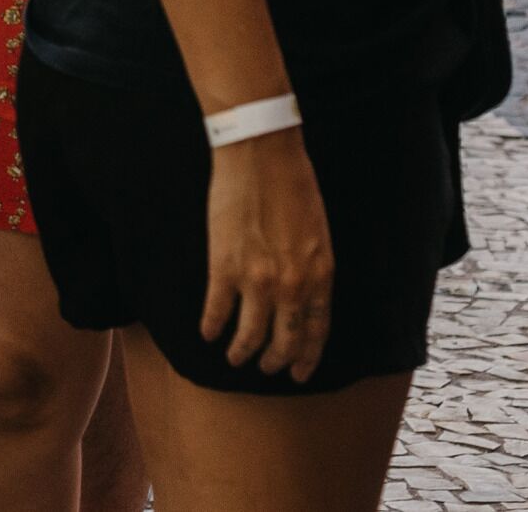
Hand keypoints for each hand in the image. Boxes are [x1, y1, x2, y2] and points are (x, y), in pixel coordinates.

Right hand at [202, 129, 334, 380]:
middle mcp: (292, 286)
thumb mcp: (319, 232)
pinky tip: (207, 332)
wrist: (261, 154)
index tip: (298, 372)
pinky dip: (211, 326)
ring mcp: (257, 280)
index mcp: (320, 275)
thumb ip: (313, 266)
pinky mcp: (224, 266)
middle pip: (284, 340)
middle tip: (266, 368)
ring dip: (241, 352)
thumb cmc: (293, 184)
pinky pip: (217, 310)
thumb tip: (303, 292)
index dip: (306, 357)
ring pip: (250, 334)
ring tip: (234, 357)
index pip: (316, 332)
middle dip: (274, 361)